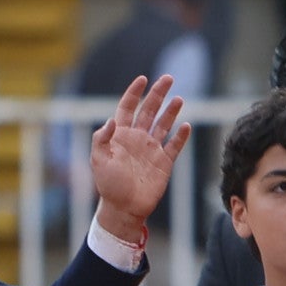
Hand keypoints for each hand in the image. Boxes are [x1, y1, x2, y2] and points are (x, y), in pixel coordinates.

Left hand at [87, 73, 191, 242]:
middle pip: (149, 110)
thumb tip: (111, 120)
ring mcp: (151, 150)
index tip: (142, 79)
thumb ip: (101, 139)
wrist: (124, 208)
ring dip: (171, 111)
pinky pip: (174, 146)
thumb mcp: (98, 161)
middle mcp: (137, 138)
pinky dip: (181, 136)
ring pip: (163, 124)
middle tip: (168, 78)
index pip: (127, 107)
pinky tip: (186, 125)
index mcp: (121, 135)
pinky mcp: (164, 163)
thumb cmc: (108, 186)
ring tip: (179, 99)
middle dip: (158, 94)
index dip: (134, 93)